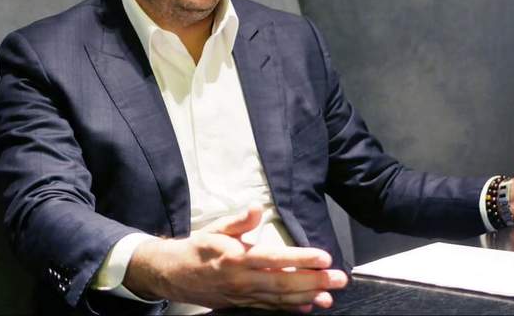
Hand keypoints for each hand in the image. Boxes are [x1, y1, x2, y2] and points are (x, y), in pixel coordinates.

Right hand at [124, 205, 347, 312]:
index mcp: (237, 258)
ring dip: (307, 297)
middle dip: (314, 281)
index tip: (324, 257)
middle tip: (339, 278)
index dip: (300, 259)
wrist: (173, 274)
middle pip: (283, 283)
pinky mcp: (243, 303)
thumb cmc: (199, 248)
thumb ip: (239, 221)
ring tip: (330, 296)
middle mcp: (243, 279)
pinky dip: (291, 308)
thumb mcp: (216, 228)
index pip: (274, 258)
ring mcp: (244, 295)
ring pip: (280, 299)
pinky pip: (270, 308)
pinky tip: (309, 306)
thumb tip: (256, 208)